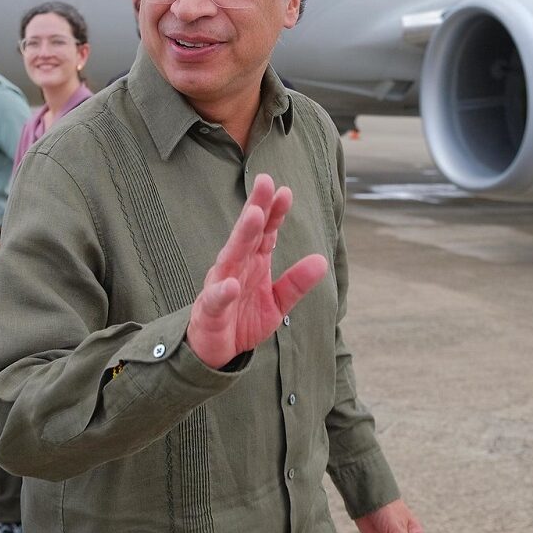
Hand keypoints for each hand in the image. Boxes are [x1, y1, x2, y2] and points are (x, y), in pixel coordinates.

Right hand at [186, 174, 327, 369]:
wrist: (214, 351)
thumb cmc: (242, 320)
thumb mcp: (277, 302)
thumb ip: (296, 282)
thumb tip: (322, 260)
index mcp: (253, 262)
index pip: (266, 232)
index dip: (275, 212)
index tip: (285, 191)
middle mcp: (236, 267)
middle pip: (247, 233)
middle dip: (256, 207)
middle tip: (265, 182)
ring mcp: (220, 285)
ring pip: (230, 256)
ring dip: (242, 236)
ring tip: (254, 215)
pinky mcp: (210, 311)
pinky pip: (215, 299)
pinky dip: (222, 292)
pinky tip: (230, 284)